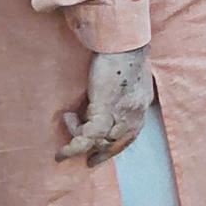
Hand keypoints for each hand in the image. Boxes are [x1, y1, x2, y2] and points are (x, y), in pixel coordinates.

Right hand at [56, 46, 152, 166]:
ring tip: (64, 152)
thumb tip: (110, 99)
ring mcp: (120, 112)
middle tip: (89, 162)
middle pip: (119, 142)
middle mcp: (134, 113)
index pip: (132, 133)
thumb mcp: (130, 78)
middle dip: (103, 154)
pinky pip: (89, 134)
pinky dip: (76, 138)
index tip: (106, 152)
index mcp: (141, 105)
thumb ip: (124, 93)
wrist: (123, 43)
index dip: (119, 146)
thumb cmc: (124, 54)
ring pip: (101, 142)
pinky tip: (66, 133)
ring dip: (81, 147)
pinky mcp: (104, 109)